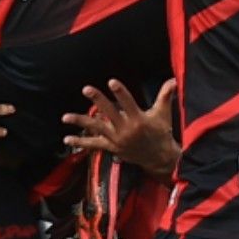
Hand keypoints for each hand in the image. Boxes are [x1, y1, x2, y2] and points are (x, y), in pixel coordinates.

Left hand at [63, 78, 178, 173]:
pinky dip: (80, 142)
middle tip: (86, 89)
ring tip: (65, 117)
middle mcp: (126, 129)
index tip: (111, 82)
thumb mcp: (163, 114)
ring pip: (96, 128)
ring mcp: (116, 139)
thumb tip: (173, 80)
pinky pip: (93, 144)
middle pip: (109, 112)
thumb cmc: (161, 132)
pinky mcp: (111, 147)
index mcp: (139, 119)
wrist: (158, 157)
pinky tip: (67, 139)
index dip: (120, 92)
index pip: (128, 103)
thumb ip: (165, 96)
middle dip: (98, 100)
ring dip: (80, 122)